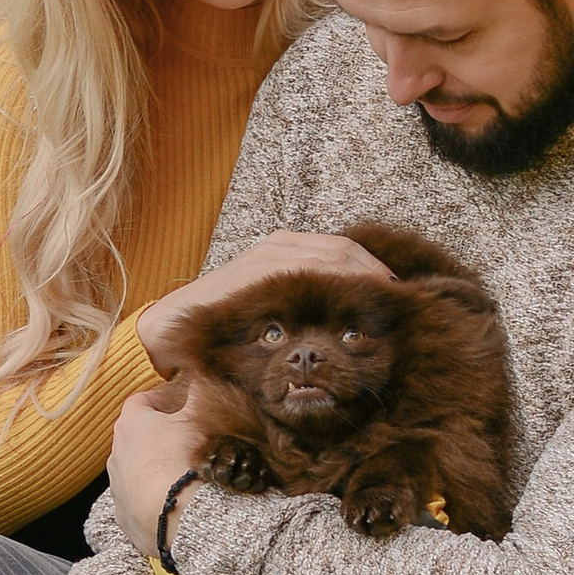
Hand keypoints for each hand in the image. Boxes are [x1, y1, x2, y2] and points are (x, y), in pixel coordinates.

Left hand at [107, 381, 208, 551]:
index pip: (143, 400)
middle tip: (186, 438)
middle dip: (158, 435)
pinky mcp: (122, 516)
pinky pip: (138, 501)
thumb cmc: (185, 458)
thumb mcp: (199, 416)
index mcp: (129, 424)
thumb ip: (198, 391)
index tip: (181, 403)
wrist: (178, 515)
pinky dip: (153, 499)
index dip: (164, 398)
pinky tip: (174, 501)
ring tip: (181, 473)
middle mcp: (115, 454)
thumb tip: (200, 371)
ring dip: (154, 468)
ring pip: (135, 470)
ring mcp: (116, 488)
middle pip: (137, 436)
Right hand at [140, 231, 394, 365]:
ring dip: (365, 278)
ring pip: (335, 255)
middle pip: (347, 251)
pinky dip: (337, 281)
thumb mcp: (268, 311)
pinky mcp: (259, 267)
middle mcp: (281, 245)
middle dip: (379, 275)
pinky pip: (310, 268)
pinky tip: (355, 302)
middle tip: (405, 303)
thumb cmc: (222, 325)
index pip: (346, 253)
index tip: (401, 296)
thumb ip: (300, 306)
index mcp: (286, 250)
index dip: (377, 271)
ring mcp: (271, 254)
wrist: (169, 328)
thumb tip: (345, 325)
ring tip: (388, 304)